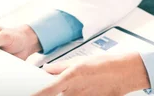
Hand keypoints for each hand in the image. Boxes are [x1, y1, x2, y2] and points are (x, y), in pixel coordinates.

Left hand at [33, 53, 149, 95]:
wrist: (125, 73)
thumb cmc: (104, 64)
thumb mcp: (80, 61)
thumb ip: (60, 67)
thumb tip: (47, 69)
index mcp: (70, 78)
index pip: (46, 91)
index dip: (36, 94)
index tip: (28, 94)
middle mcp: (74, 92)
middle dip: (51, 93)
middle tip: (50, 87)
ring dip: (64, 94)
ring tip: (71, 86)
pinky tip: (80, 89)